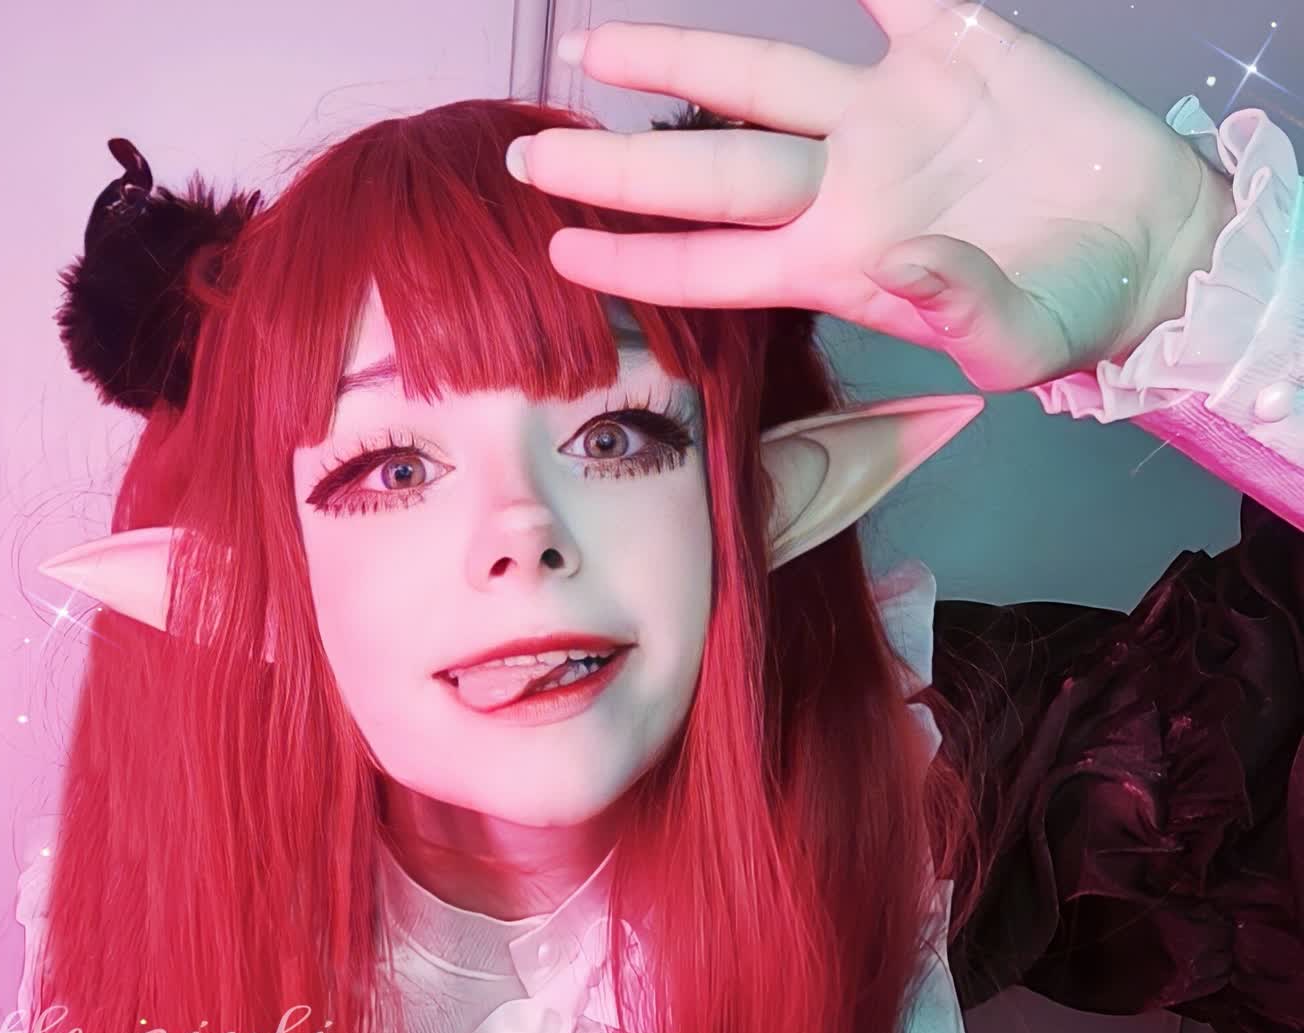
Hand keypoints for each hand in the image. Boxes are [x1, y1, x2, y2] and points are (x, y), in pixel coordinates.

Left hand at [511, 3, 1225, 391]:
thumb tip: (903, 257)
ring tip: (594, 44)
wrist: (1147, 247)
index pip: (714, 267)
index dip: (636, 262)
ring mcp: (888, 116)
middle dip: (616, 168)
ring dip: (678, 58)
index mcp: (841, 264)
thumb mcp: (1016, 343)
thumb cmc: (1069, 313)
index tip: (558, 254)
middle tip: (529, 156)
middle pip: (709, 170)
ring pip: (760, 78)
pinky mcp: (952, 49)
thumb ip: (958, 309)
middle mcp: (843, 186)